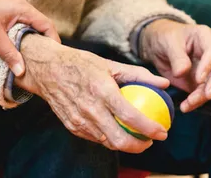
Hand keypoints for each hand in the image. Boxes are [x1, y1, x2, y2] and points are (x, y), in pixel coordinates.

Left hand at [0, 0, 60, 76]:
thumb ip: (9, 54)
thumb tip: (21, 71)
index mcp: (22, 8)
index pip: (46, 24)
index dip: (53, 40)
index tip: (54, 56)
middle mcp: (20, 5)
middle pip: (40, 24)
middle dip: (43, 42)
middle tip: (44, 59)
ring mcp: (12, 6)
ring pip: (29, 25)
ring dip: (31, 39)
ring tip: (32, 56)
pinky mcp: (4, 10)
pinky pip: (20, 23)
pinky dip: (21, 35)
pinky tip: (17, 47)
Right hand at [15, 35, 169, 153]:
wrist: (46, 69)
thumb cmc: (80, 64)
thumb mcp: (110, 64)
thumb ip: (139, 75)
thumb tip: (164, 83)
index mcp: (102, 91)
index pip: (131, 116)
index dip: (150, 128)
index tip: (162, 132)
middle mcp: (90, 109)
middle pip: (119, 140)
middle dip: (140, 146)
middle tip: (150, 141)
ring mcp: (79, 120)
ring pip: (107, 143)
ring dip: (125, 144)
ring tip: (137, 138)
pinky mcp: (72, 126)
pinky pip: (95, 138)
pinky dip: (108, 138)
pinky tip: (117, 131)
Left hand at [140, 19, 210, 112]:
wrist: (158, 46)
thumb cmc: (165, 38)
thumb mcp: (168, 43)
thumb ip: (177, 57)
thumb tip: (182, 73)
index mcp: (205, 37)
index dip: (208, 66)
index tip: (199, 79)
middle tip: (207, 95)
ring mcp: (210, 68)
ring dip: (204, 96)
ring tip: (189, 103)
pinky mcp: (202, 82)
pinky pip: (204, 94)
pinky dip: (197, 102)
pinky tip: (186, 107)